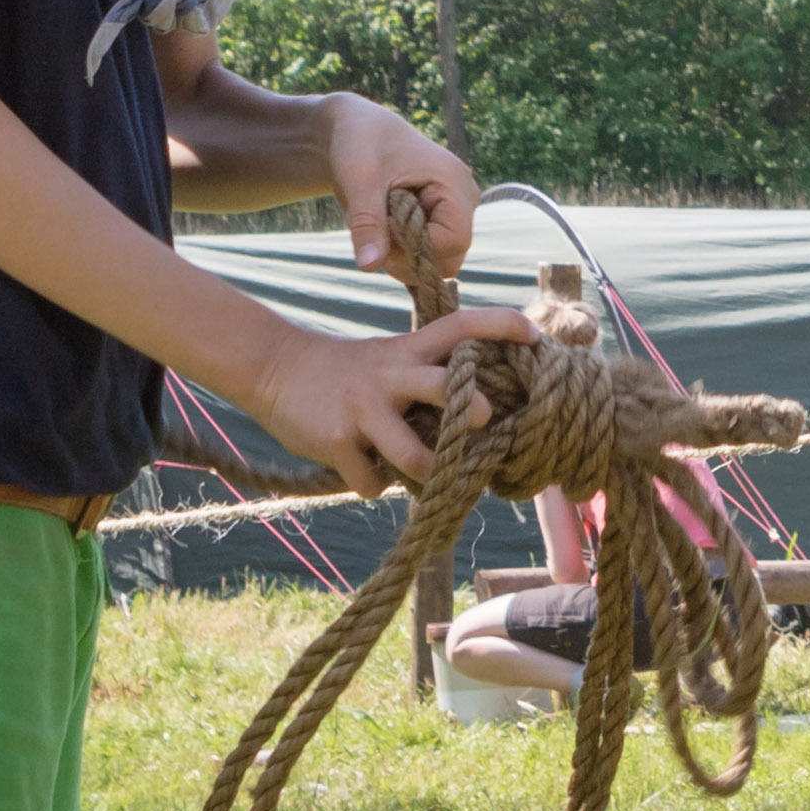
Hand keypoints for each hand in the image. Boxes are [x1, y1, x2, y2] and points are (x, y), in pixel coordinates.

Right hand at [243, 305, 537, 494]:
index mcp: (407, 351)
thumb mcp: (387, 359)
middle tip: (483, 422)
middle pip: (446, 387)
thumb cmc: (345, 373)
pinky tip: (367, 475)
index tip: (535, 336)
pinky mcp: (334, 441)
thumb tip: (479, 414)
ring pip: (415, 455)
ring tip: (429, 475)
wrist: (274, 370)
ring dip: (430, 474)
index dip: (501, 325)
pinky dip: (374, 485)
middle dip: (472, 410)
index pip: (461, 325)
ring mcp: (362, 408)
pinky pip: (372, 481)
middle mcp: (389, 375)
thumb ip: (425, 377)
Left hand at [329, 96, 475, 275]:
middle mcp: (465, 199)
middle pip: (450, 257)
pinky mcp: (443, 217)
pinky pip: (430, 251)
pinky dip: (403, 250)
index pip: (454, 242)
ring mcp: (456, 210)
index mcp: (454, 183)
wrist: (361, 128)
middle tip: (375, 233)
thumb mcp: (359, 182)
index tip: (381, 232)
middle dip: (409, 257)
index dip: (415, 250)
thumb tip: (369, 267)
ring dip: (403, 254)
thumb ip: (367, 225)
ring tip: (379, 223)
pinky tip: (386, 227)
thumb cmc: (361, 145)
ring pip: (438, 259)